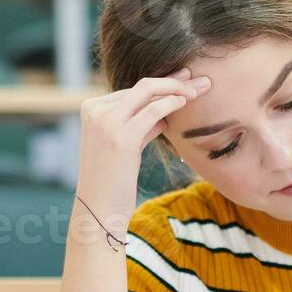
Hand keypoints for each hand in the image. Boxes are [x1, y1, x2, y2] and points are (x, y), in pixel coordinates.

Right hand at [74, 66, 210, 215]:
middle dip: (175, 80)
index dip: (163, 84)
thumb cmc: (112, 183)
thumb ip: (139, 127)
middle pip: (142, 86)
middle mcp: (95, 110)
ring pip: (148, 90)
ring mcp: (106, 122)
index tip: (185, 81)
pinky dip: (172, 103)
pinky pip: (153, 110)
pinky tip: (186, 103)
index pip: (133, 89)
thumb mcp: (124, 147)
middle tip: (200, 81)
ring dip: (179, 88)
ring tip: (200, 90)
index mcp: (91, 108)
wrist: (98, 211)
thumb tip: (163, 116)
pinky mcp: (121, 137)